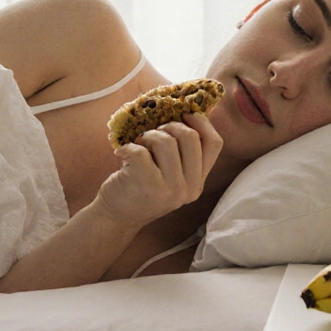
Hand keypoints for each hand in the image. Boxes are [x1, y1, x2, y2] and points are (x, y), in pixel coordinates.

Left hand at [93, 113, 222, 229]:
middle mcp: (189, 188)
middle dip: (168, 126)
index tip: (185, 114)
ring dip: (147, 136)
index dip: (202, 122)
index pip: (214, 144)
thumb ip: (182, 155)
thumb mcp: (170, 176)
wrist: (116, 216)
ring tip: (138, 145)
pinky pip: (141, 151)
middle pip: (190, 137)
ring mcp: (170, 189)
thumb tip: (186, 113)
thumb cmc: (141, 188)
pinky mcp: (148, 184)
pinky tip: (122, 154)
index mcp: (198, 182)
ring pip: (166, 141)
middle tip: (153, 134)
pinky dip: (127, 147)